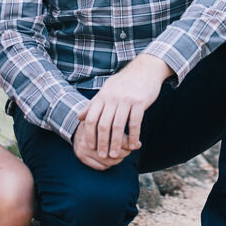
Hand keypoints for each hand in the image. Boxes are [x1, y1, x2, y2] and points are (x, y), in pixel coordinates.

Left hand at [71, 55, 173, 169]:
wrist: (145, 69)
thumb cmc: (124, 82)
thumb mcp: (106, 90)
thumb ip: (93, 104)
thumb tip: (79, 117)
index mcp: (102, 96)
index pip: (91, 119)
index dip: (89, 134)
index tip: (90, 146)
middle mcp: (112, 98)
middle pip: (103, 125)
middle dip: (102, 143)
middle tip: (103, 155)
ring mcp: (126, 100)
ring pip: (118, 126)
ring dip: (116, 143)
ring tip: (115, 155)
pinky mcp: (140, 102)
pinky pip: (135, 123)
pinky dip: (134, 136)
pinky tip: (133, 145)